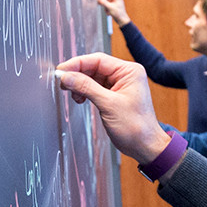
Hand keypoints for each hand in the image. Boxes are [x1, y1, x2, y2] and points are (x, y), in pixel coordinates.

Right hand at [55, 53, 172, 163]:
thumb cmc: (136, 127)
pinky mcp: (114, 95)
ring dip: (80, 84)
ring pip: (93, 78)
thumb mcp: (109, 105)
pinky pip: (95, 87)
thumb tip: (67, 76)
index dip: (77, 64)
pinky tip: (80, 98)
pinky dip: (85, 91)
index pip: (98, 60)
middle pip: (94, 67)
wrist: (145, 147)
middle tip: (63, 82)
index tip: (62, 71)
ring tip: (73, 94)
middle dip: (77, 75)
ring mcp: (119, 85)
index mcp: (129, 71)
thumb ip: (86, 88)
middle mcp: (125, 75)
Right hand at [93, 0, 130, 25]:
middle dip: (103, 2)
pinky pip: (108, 4)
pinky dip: (107, 8)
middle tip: (98, 4)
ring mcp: (116, 0)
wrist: (122, 20)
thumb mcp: (109, 7)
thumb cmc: (118, 14)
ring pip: (107, 1)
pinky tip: (109, 13)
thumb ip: (103, 2)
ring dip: (105, 6)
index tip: (97, 0)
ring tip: (107, 12)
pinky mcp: (114, 4)